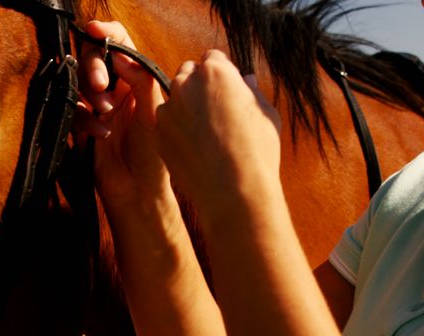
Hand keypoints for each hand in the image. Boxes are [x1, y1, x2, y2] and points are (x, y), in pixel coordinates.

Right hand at [74, 20, 169, 211]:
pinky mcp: (81, 125)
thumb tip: (118, 53)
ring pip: (79, 83)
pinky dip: (85, 119)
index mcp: (137, 79)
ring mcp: (97, 106)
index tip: (95, 31)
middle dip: (93, 66)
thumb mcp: (154, 110)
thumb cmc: (156, 154)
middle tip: (100, 83)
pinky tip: (101, 133)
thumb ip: (141, 78)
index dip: (106, 33)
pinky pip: (74, 111)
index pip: (120, 44)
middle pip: (93, 58)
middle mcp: (116, 88)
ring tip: (106, 114)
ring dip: (89, 94)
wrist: (140, 192)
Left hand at [156, 50, 282, 218]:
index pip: (212, 58)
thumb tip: (246, 80)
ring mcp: (167, 110)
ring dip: (185, 109)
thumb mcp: (266, 113)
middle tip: (215, 111)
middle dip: (198, 86)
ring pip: (174, 101)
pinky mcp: (157, 134)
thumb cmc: (256, 149)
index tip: (228, 90)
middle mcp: (185, 84)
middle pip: (187, 73)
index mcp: (215, 72)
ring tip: (206, 135)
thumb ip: (251, 91)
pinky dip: (176, 133)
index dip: (222, 74)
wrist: (233, 189)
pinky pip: (166, 126)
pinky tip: (195, 151)